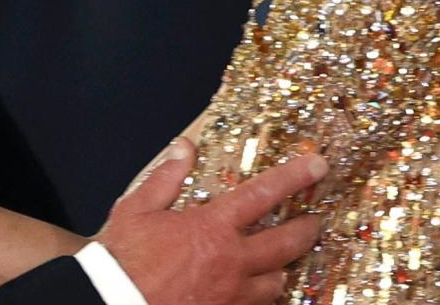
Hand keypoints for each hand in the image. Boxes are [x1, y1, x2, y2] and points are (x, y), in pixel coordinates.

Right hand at [97, 138, 324, 304]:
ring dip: (283, 268)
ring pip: (276, 282)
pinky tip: (256, 292)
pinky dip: (261, 297)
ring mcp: (232, 295)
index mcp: (211, 228)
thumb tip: (183, 149)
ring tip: (284, 261)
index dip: (294, 177)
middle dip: (306, 229)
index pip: (263, 194)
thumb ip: (164, 178)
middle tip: (316, 220)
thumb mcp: (136, 210)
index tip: (316, 166)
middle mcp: (231, 262)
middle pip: (285, 243)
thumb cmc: (122, 261)